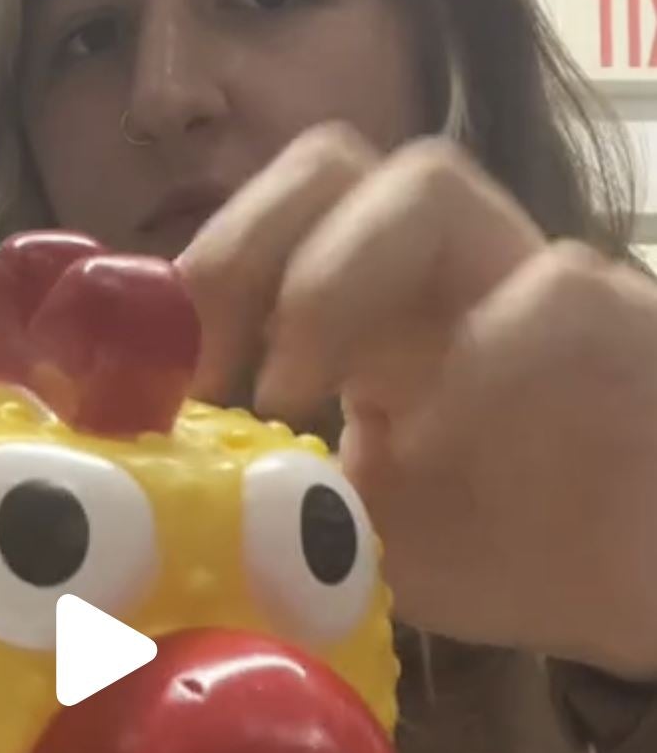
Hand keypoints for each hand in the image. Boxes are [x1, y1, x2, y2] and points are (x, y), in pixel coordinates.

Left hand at [179, 125, 656, 677]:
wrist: (654, 589)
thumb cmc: (513, 547)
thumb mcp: (365, 538)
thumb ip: (275, 506)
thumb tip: (152, 514)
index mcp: (376, 313)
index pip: (274, 224)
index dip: (199, 275)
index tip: (146, 376)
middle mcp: (445, 276)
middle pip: (333, 162)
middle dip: (248, 240)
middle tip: (212, 358)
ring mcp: (533, 285)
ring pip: (431, 182)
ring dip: (338, 272)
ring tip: (300, 382)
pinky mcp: (624, 327)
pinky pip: (548, 294)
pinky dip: (477, 366)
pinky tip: (441, 451)